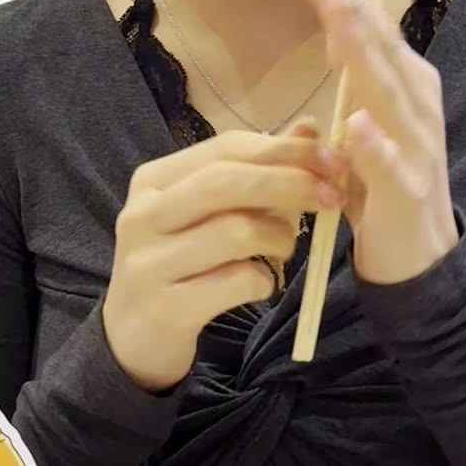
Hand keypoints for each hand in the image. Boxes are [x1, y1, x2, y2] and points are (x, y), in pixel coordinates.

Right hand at [103, 127, 344, 391]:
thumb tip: (308, 128)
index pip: (225, 148)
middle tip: (332, 197)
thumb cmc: (179, 264)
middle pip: (226, 182)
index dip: (284, 149)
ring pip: (236, 232)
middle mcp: (143, 215)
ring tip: (286, 249)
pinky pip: (237, 282)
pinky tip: (259, 285)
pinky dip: (264, 281)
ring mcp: (148, 262)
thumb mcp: (207, 212)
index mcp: (154, 180)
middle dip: (290, 184)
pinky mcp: (165, 307)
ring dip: (280, 238)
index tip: (332, 159)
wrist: (132, 337)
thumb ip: (255, 170)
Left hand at [293, 0, 457, 285]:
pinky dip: (372, 144)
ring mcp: (415, 143)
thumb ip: (350, 69)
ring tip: (339, 11)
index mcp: (403, 79)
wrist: (420, 258)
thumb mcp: (363, 116)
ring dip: (363, 49)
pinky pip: (387, 162)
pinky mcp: (406, 189)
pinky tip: (354, 124)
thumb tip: (335, 14)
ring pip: (385, 89)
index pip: (367, 20)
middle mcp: (415, 101)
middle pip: (376, 40)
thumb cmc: (385, 181)